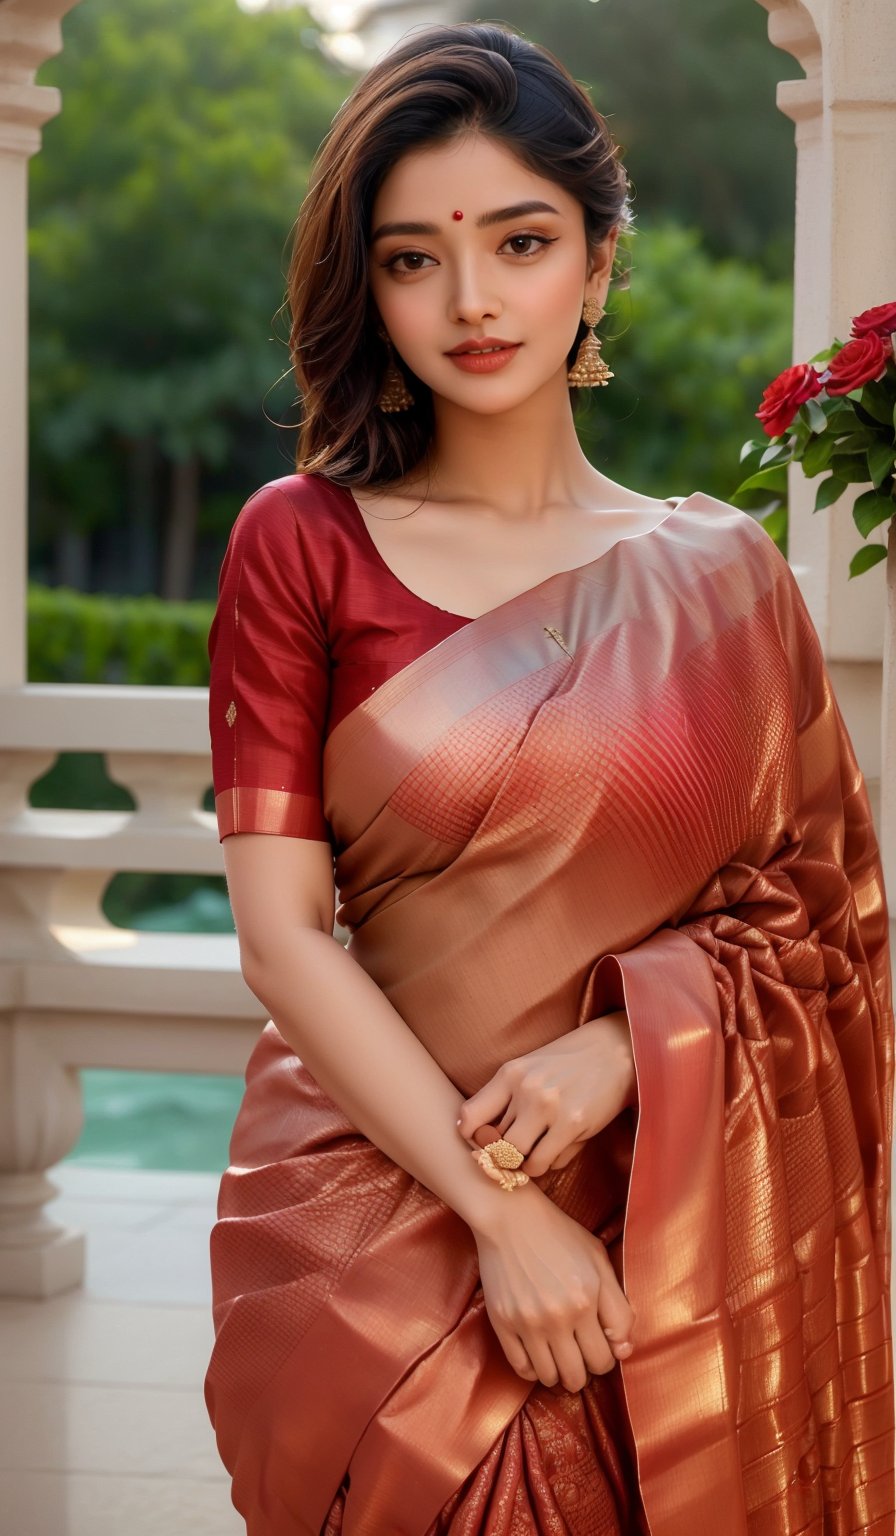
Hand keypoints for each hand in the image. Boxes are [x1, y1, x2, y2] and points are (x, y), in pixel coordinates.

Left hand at [457, 1011, 635, 1178]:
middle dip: (502, 1154)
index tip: (481, 1143)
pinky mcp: (573, 1124)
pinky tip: (556, 1149)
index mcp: (510, 1073)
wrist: (615, 1051)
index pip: (470, 1116)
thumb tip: (478, 1138)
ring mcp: (549, 1107)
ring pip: (518, 1157)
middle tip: (516, 1152)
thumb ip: (505, 1098)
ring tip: (536, 1152)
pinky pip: (546, 1162)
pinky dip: (547, 1164)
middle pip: (495, 1142)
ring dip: (524, 1163)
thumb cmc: (568, 1064)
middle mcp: (526, 1089)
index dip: (470, 1137)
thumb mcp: (530, 1069)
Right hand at [473, 1194, 635, 1390]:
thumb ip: (618, 1306)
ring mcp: (526, 1322)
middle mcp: (557, 1317)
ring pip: (549, 1377)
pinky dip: (533, 1369)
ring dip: (558, 1372)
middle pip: (577, 1376)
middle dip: (584, 1370)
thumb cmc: (559, 1234)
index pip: (605, 1359)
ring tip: (559, 1354)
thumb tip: (623, 1350)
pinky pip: (521, 1368)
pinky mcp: (501, 1322)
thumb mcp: (598, 1260)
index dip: (607, 1357)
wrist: (509, 1216)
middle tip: (580, 1353)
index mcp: (586, 1300)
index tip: (599, 1345)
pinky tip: (538, 1353)